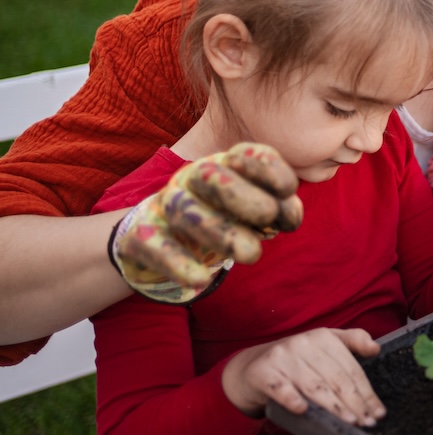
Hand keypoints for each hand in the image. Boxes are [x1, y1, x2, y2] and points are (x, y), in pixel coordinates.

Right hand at [109, 143, 302, 302]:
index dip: (267, 168)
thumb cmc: (222, 219)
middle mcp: (191, 179)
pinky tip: (201, 279)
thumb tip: (290, 215)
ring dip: (220, 231)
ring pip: (185, 212)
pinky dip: (178, 263)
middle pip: (209, 176)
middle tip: (268, 216)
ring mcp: (163, 206)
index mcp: (224, 165)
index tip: (288, 190)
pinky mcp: (140, 237)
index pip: (246, 154)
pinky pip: (156, 247)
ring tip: (252, 254)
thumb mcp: (253, 212)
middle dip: (241, 193)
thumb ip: (277, 209)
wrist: (159, 240)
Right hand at [221, 327, 383, 425]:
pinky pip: (281, 389)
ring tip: (349, 422)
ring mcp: (282, 357)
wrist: (252, 367)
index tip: (378, 412)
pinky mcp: (263, 372)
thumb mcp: (324, 345)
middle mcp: (304, 344)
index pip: (351, 369)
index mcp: (324, 337)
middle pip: (336, 379)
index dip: (366, 392)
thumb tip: (376, 349)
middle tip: (367, 422)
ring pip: (314, 386)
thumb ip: (351, 342)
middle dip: (355, 403)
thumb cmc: (297, 360)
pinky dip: (292, 399)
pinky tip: (304, 411)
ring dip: (333, 406)